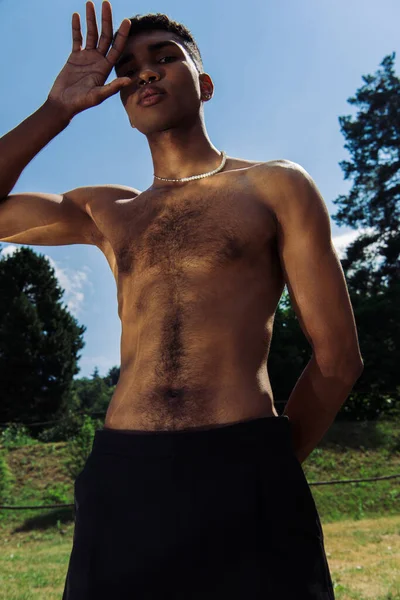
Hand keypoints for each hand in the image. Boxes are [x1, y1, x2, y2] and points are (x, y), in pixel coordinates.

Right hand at [47, 1, 131, 118]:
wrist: (63, 104)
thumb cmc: (81, 103)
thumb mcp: (98, 96)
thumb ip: (112, 87)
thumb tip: (129, 80)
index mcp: (106, 68)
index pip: (117, 48)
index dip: (122, 35)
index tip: (127, 21)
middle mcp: (98, 61)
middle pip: (105, 36)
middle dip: (106, 20)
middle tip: (106, 3)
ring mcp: (87, 58)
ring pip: (91, 34)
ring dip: (91, 19)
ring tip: (90, 3)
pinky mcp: (74, 57)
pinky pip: (77, 39)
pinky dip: (77, 27)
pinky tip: (77, 15)